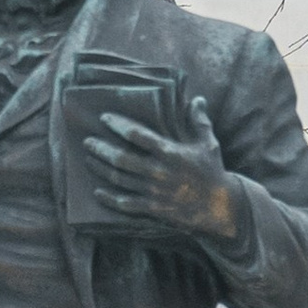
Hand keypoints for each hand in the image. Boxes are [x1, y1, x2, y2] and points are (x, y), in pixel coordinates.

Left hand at [80, 92, 245, 253]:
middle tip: (88, 141)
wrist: (219, 208)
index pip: (137, 135)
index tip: (105, 118)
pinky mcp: (152, 209)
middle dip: (101, 148)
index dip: (118, 125)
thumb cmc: (213, 172)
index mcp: (169, 152)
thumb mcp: (209, 144)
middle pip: (120, 158)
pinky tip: (97, 192)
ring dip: (101, 169)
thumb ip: (199, 121)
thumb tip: (196, 99)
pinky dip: (109, 198)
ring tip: (89, 159)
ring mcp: (153, 192)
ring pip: (119, 179)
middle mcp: (157, 172)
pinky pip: (125, 204)